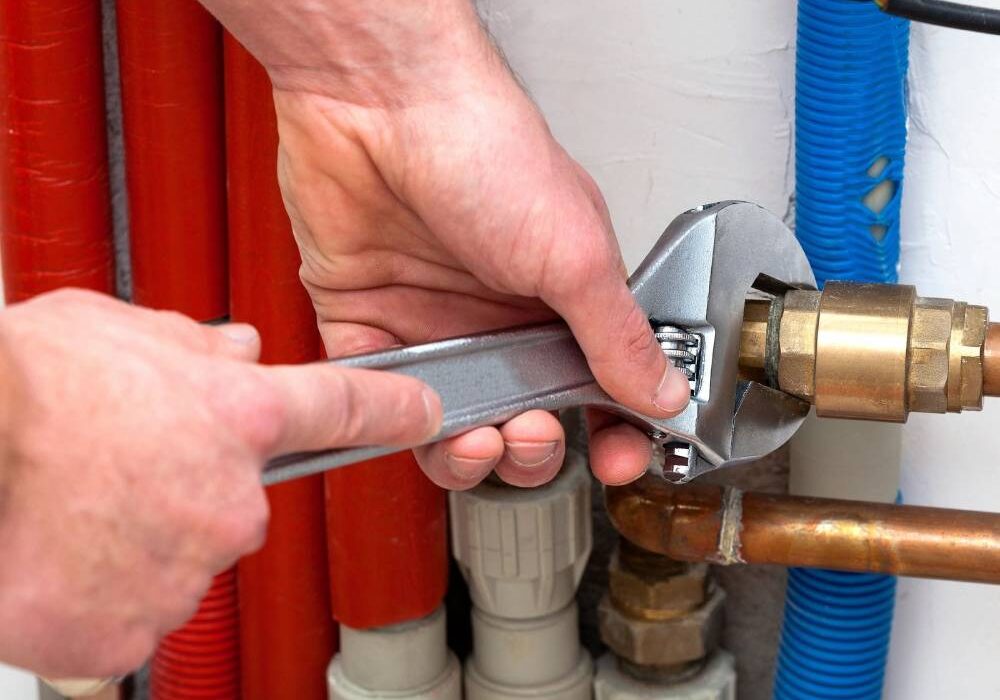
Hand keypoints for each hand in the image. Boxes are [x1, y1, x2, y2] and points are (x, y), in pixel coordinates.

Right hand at [0, 290, 440, 676]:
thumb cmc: (23, 385)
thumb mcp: (117, 329)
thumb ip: (194, 344)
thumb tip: (237, 346)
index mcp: (235, 413)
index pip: (346, 405)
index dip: (394, 407)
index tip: (425, 412)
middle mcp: (229, 498)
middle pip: (241, 502)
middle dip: (194, 490)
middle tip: (122, 470)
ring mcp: (186, 570)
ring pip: (185, 558)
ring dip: (144, 540)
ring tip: (77, 506)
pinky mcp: (131, 629)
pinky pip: (134, 612)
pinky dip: (103, 592)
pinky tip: (61, 556)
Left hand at [261, 7, 690, 488]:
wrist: (377, 102)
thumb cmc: (482, 146)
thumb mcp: (573, 252)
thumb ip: (618, 335)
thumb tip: (663, 392)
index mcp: (562, 296)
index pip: (599, 385)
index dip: (611, 432)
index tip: (615, 458)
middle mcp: (500, 316)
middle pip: (527, 418)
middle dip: (534, 450)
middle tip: (530, 436)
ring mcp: (435, 323)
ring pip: (455, 423)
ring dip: (469, 452)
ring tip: (477, 439)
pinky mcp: (369, 324)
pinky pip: (383, 398)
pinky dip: (399, 421)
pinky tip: (417, 415)